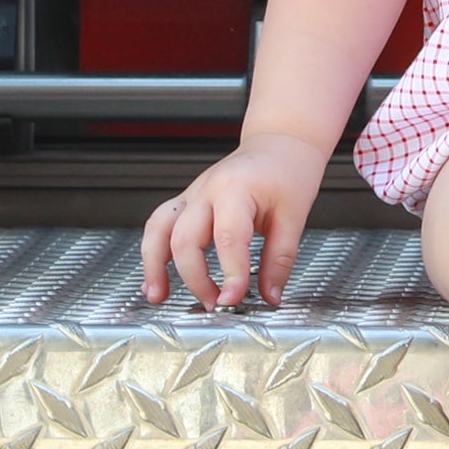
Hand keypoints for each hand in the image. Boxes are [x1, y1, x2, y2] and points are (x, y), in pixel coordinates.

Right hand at [141, 131, 331, 308]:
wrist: (278, 144)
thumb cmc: (287, 172)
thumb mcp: (294, 216)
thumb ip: (280, 259)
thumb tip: (270, 295)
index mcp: (236, 189)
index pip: (228, 239)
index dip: (230, 274)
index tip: (234, 299)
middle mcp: (206, 190)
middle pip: (185, 238)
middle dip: (195, 278)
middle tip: (215, 303)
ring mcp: (192, 195)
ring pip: (158, 229)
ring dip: (154, 265)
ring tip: (158, 296)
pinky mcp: (186, 202)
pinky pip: (160, 226)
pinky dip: (154, 254)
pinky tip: (156, 280)